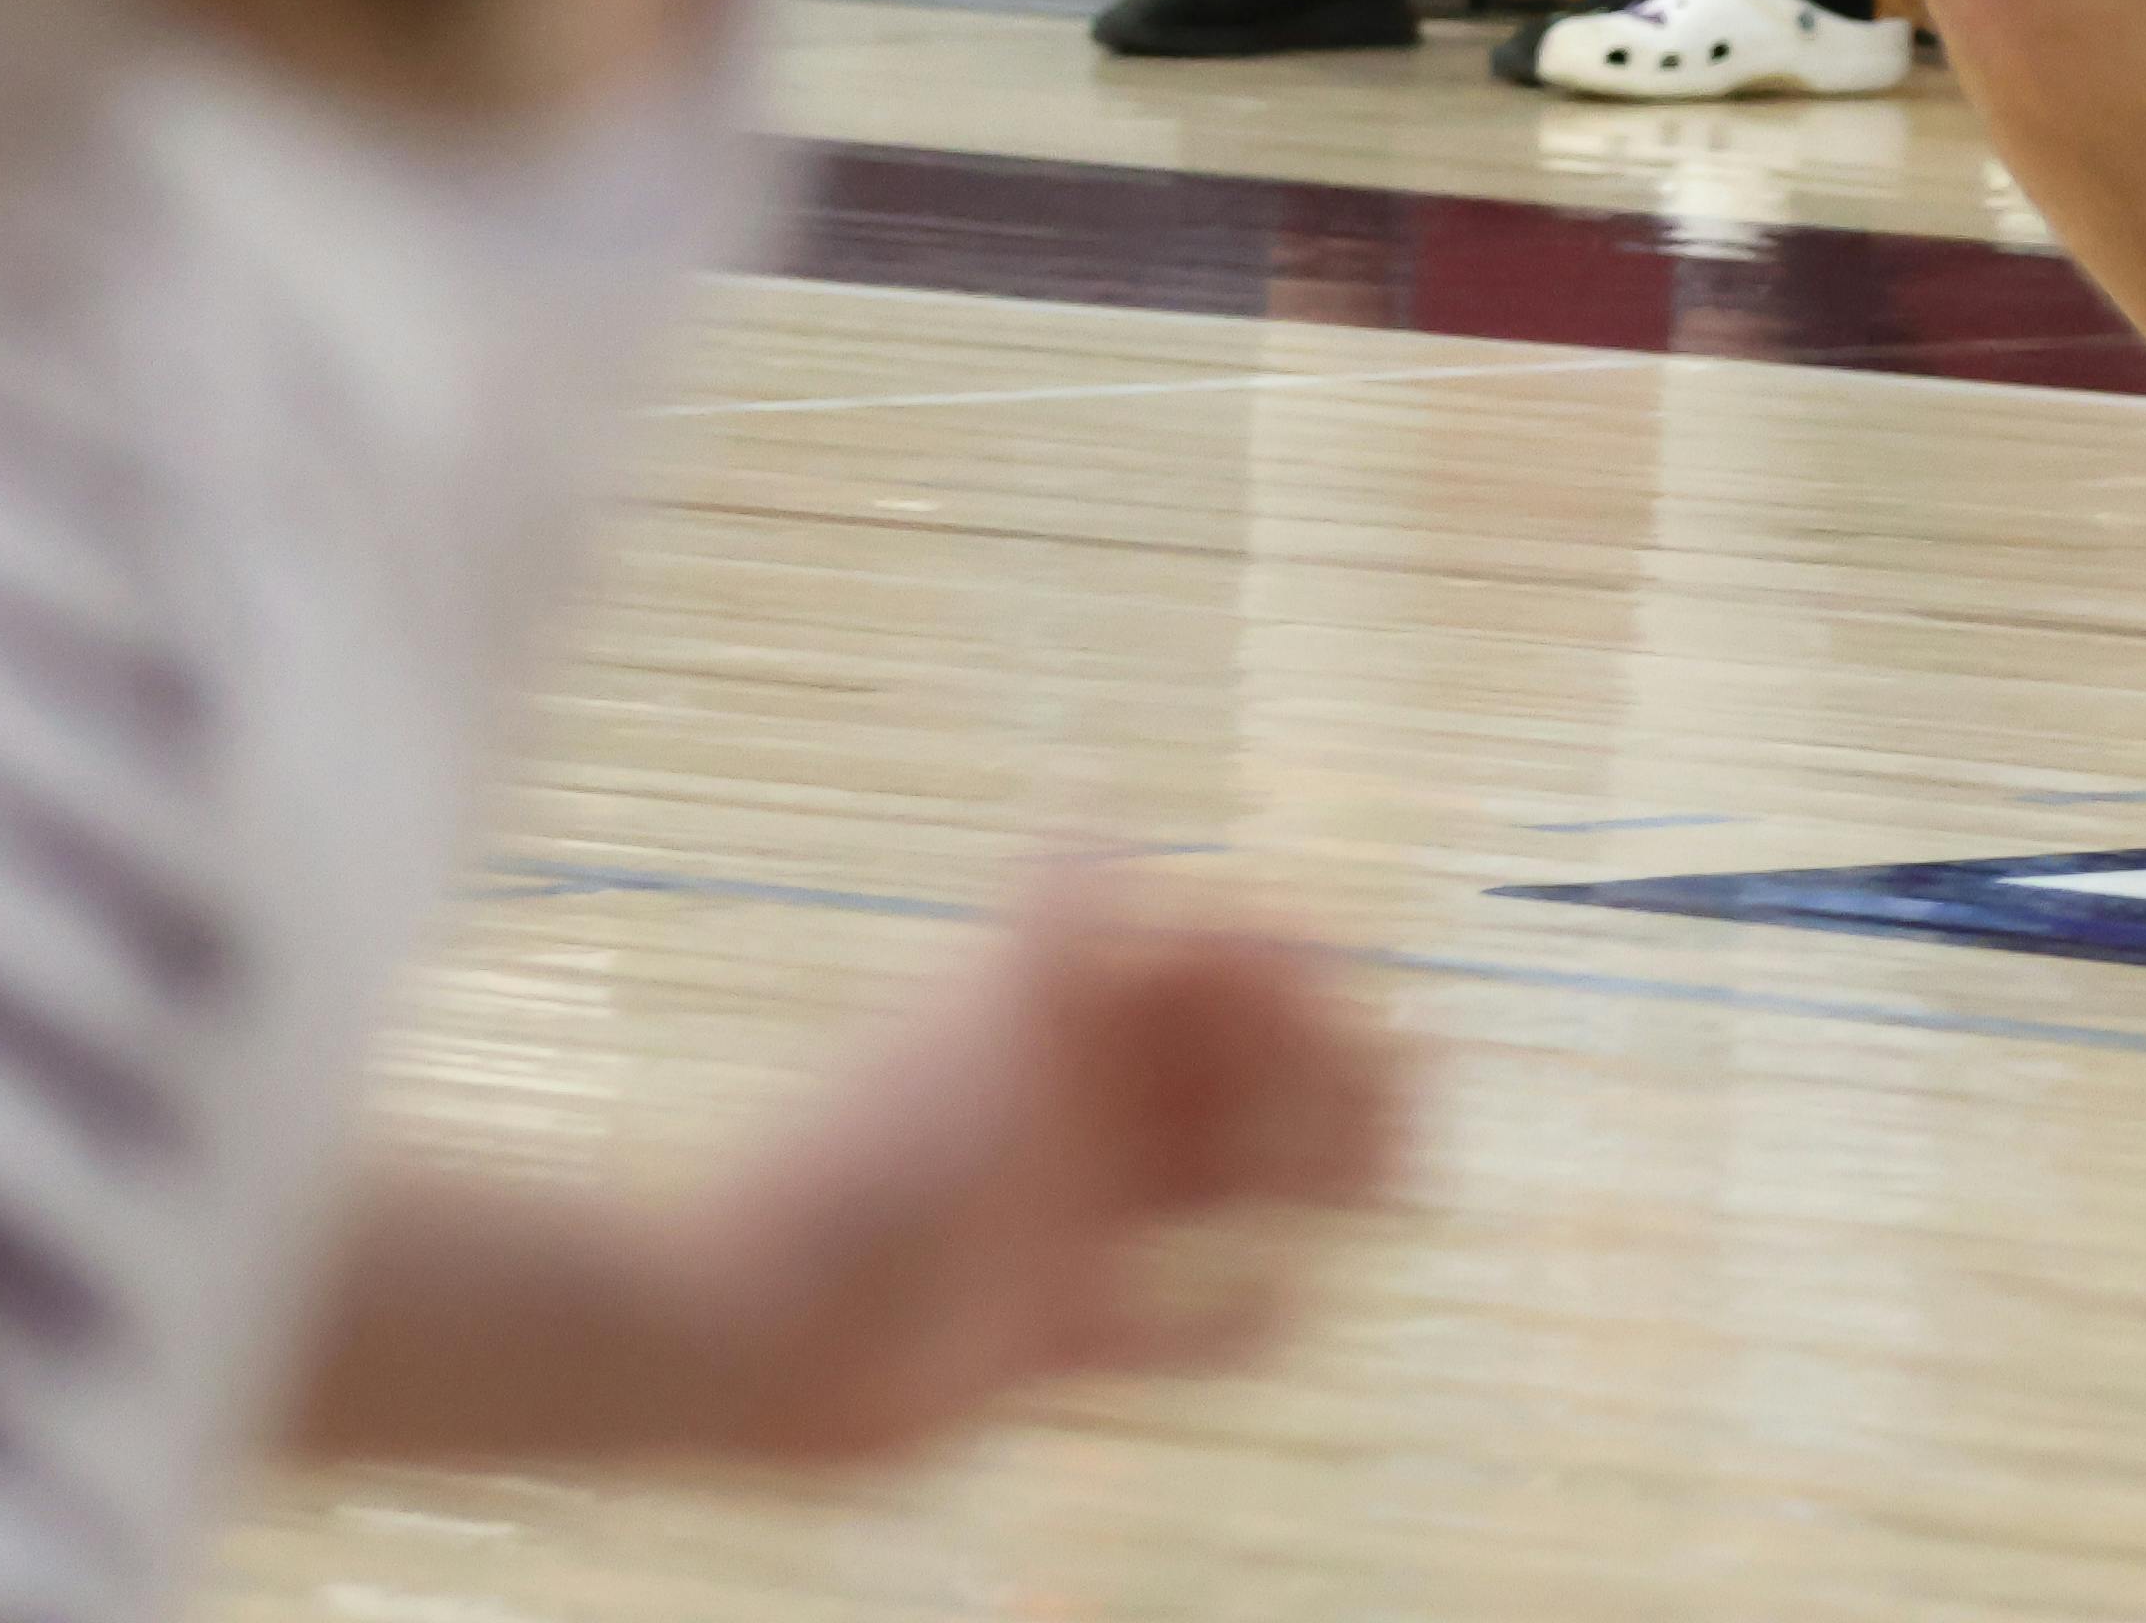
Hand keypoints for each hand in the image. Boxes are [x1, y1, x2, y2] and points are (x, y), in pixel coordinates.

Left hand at [664, 887, 1403, 1467]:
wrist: (735, 1324)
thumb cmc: (864, 1162)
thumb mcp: (969, 1025)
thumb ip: (1041, 925)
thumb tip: (1102, 815)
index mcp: (1059, 1013)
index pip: (1204, 956)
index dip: (1288, 969)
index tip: (1357, 1003)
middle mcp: (1074, 1105)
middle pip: (1234, 1066)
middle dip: (1331, 1071)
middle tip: (1409, 1111)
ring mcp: (1066, 1216)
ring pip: (1225, 1179)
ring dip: (1312, 1173)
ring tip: (1388, 1191)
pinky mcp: (1051, 1329)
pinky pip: (1172, 1322)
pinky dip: (1235, 1318)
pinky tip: (1278, 1307)